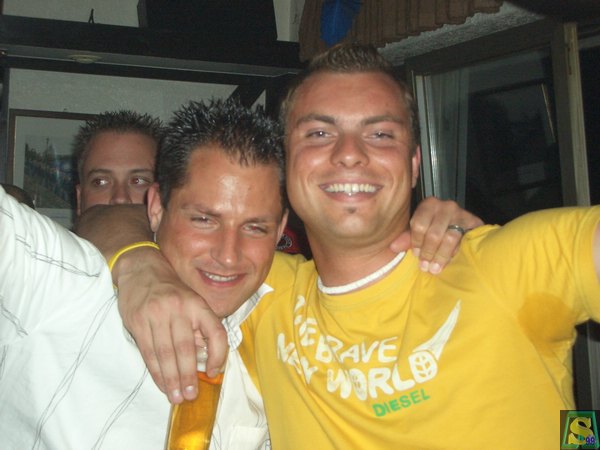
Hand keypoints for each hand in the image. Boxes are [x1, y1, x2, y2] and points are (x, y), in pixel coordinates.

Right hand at [115, 247, 227, 403]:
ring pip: (165, 353)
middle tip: (191, 395)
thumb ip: (199, 327)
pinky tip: (162, 383)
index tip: (214, 372)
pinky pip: (148, 351)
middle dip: (189, 376)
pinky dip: (155, 371)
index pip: (215, 333)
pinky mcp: (137, 321)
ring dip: (171, 379)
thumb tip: (206, 359)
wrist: (141, 268)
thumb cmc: (171, 289)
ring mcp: (156, 315)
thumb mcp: (192, 300)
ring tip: (176, 397)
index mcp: (198, 304)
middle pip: (185, 348)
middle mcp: (178, 309)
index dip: (218, 355)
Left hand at [390, 197, 483, 273]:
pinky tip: (450, 261)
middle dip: (428, 253)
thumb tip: (393, 247)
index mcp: (428, 205)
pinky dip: (455, 253)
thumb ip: (408, 239)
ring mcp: (461, 213)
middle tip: (425, 267)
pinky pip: (463, 241)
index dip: (416, 243)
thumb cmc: (437, 229)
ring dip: (441, 257)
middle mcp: (445, 206)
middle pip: (433, 234)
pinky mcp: (474, 222)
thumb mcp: (421, 232)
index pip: (418, 225)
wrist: (466, 227)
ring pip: (449, 238)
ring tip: (435, 269)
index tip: (416, 255)